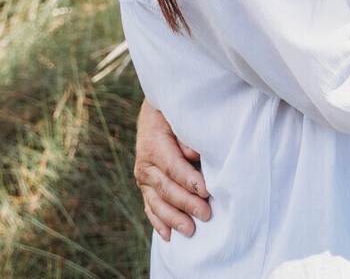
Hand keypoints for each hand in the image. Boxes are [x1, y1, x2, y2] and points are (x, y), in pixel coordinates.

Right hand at [135, 99, 210, 240]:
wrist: (154, 113)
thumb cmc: (173, 115)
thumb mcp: (180, 118)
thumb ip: (186, 137)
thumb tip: (194, 155)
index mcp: (153, 145)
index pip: (172, 167)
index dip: (189, 180)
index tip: (206, 191)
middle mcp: (145, 165)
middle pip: (166, 188)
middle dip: (186, 203)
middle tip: (205, 214)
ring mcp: (143, 178)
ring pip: (157, 203)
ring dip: (173, 218)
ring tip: (190, 231)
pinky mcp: (145, 187)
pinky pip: (150, 207)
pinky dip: (159, 222)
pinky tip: (169, 236)